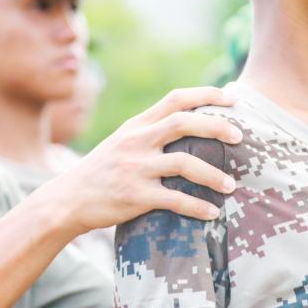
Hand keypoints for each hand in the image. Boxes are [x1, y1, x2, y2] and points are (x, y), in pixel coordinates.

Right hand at [38, 86, 240, 233]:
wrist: (67, 200)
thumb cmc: (101, 172)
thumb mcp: (121, 142)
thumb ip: (150, 132)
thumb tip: (189, 125)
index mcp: (136, 125)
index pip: (175, 98)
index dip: (207, 94)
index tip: (233, 97)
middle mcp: (136, 141)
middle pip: (184, 122)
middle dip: (217, 126)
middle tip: (239, 137)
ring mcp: (135, 168)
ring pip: (185, 163)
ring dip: (213, 175)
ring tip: (231, 186)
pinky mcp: (135, 196)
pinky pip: (175, 199)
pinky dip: (198, 206)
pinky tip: (212, 213)